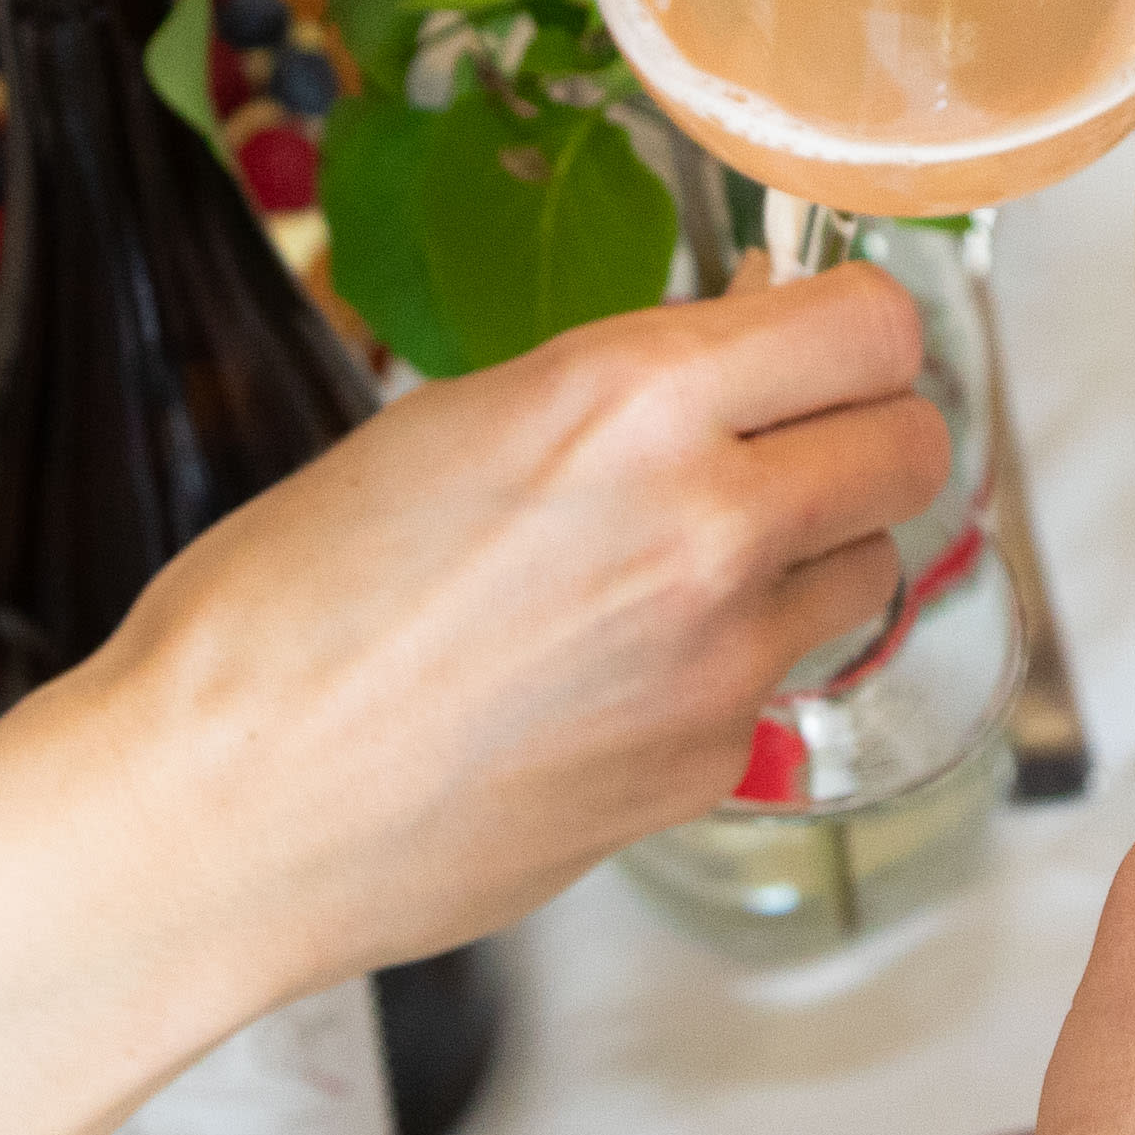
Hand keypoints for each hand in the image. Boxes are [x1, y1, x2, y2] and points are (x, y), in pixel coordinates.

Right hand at [43, 261, 950, 994]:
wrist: (222, 808)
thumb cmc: (284, 609)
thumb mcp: (451, 428)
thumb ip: (617, 395)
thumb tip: (732, 361)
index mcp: (628, 401)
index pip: (870, 325)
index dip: (856, 329)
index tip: (820, 342)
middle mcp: (705, 523)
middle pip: (913, 445)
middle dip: (865, 432)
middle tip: (791, 442)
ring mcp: (721, 661)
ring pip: (869, 570)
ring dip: (811, 553)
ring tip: (685, 565)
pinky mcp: (708, 768)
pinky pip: (778, 683)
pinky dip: (727, 667)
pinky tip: (609, 675)